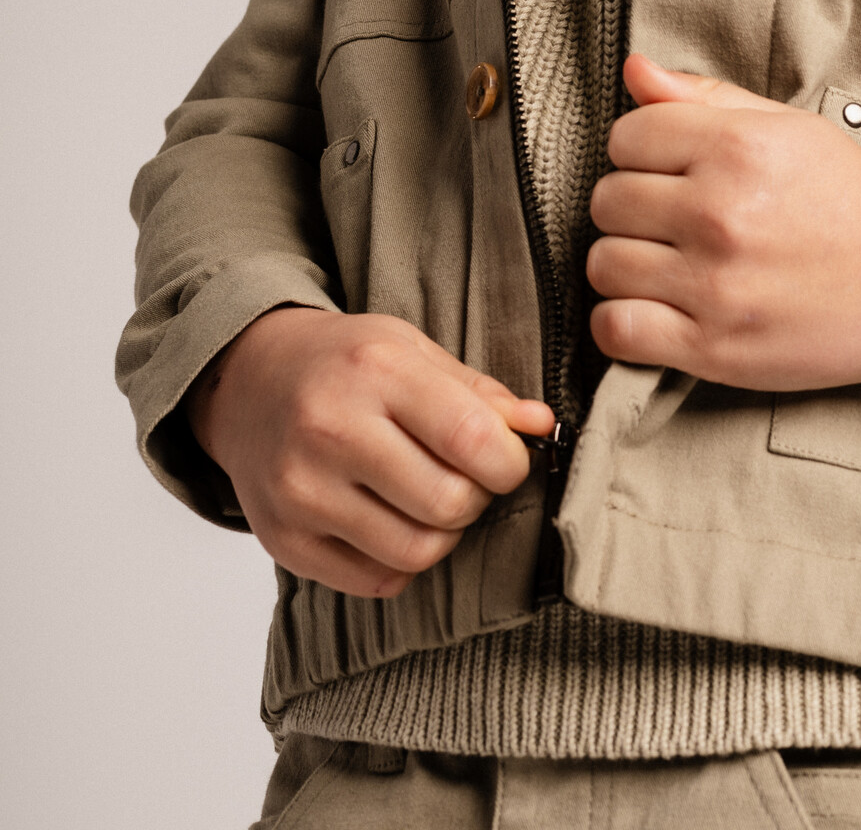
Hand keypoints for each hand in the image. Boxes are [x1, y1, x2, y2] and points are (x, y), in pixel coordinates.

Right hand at [186, 308, 553, 596]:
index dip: (510, 463)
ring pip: (416, 552)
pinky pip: (376, 581)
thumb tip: (543, 427)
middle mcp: (331, 429)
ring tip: (431, 498)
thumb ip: (479, 392)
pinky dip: (400, 560)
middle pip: (449, 504)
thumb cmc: (343, 362)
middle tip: (466, 477)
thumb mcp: (411, 349)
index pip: (472, 440)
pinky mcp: (283, 540)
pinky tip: (390, 519)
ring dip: (443, 534)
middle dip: (477, 498)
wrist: (248, 380)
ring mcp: (301, 490)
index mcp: (376, 370)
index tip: (507, 459)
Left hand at [587, 55, 860, 391]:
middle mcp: (720, 212)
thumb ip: (705, 96)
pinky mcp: (713, 347)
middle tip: (671, 220)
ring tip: (664, 264)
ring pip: (602, 264)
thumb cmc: (850, 197)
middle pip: (607, 200)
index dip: (640, 151)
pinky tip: (654, 309)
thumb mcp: (787, 127)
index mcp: (738, 147)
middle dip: (631, 207)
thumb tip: (633, 70)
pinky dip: (621, 322)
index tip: (669, 170)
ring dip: (624, 264)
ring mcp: (715, 284)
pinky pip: (615, 329)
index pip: (625, 135)